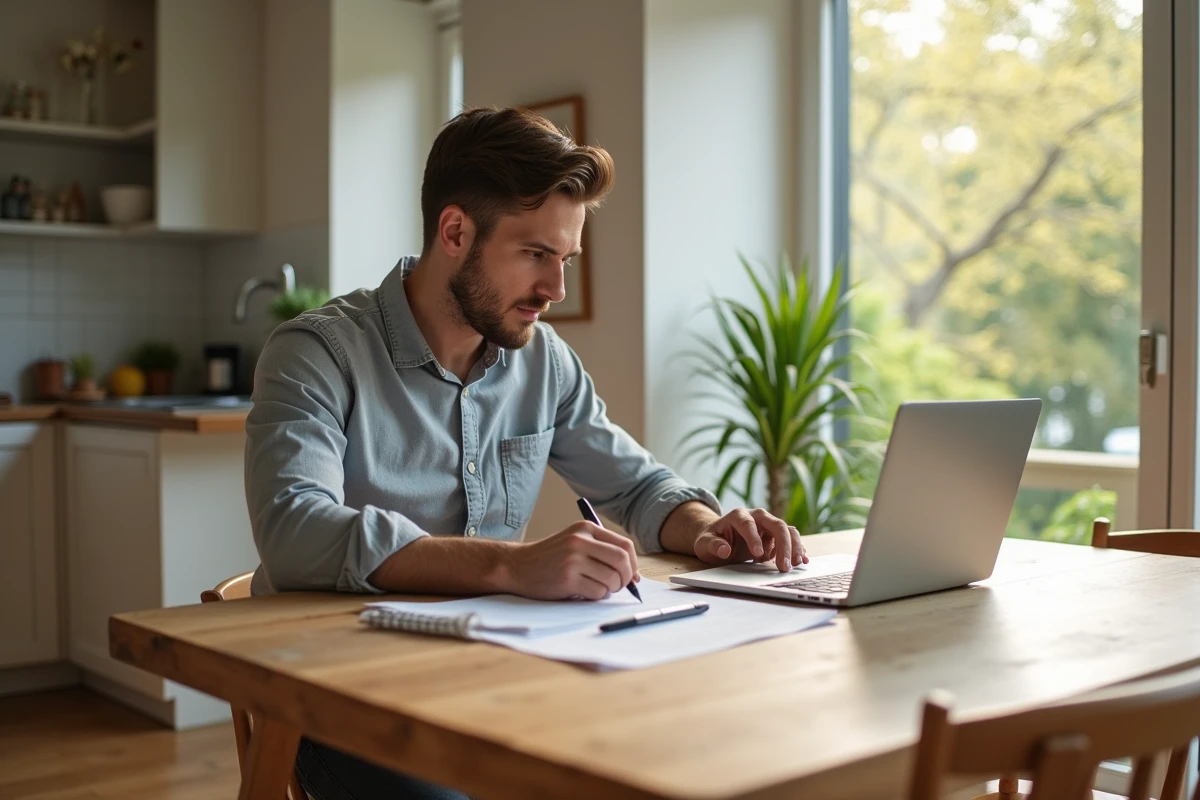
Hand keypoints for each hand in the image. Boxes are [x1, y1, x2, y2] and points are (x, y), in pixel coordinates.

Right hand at [503, 522, 639, 600]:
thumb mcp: (575, 544)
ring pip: (611, 579)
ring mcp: (572, 560)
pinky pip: (597, 592)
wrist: (517, 566)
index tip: (630, 575)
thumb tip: (635, 575)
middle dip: (626, 577)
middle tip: (619, 586)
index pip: (625, 545)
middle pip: (622, 560)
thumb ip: (603, 552)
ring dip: (610, 589)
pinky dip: (596, 596)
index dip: (633, 563)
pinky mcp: (566, 579)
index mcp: (586, 528)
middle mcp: (580, 541)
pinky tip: (584, 592)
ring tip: (597, 588)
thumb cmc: (551, 558)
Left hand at [692, 508, 806, 572]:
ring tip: (795, 564)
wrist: (718, 538)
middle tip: (784, 566)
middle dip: (783, 545)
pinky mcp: (775, 535)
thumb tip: (724, 550)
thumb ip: (713, 545)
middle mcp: (756, 516)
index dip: (754, 537)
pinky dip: (797, 548)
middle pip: (775, 524)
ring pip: (787, 530)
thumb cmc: (711, 540)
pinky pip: (790, 538)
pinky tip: (802, 561)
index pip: (748, 523)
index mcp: (738, 515)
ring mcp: (768, 525)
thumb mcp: (705, 544)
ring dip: (794, 546)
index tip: (757, 554)